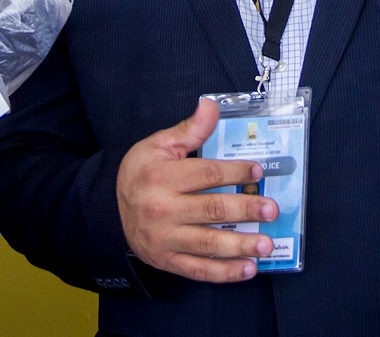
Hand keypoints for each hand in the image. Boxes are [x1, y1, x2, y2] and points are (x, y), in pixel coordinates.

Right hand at [116, 98, 276, 282]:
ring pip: (208, 244)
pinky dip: (224, 273)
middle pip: (211, 210)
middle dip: (245, 209)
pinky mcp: (167, 261)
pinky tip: (248, 269)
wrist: (107, 209)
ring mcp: (165, 239)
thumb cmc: (139, 173)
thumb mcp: (158, 145)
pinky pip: (198, 270)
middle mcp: (164, 210)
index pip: (207, 174)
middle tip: (272, 209)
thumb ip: (189, 129)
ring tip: (266, 244)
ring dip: (240, 245)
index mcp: (163, 177)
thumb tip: (212, 105)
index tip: (258, 171)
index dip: (235, 171)